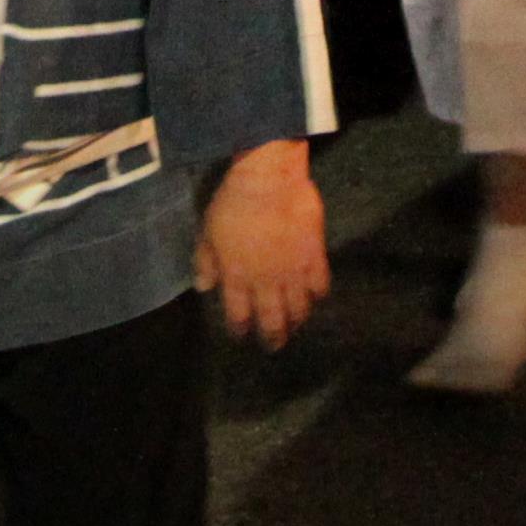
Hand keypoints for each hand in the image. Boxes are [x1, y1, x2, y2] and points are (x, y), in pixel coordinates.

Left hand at [196, 141, 328, 346]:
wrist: (268, 179)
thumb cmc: (233, 203)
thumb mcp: (208, 232)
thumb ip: (206, 262)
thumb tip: (204, 287)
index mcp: (237, 278)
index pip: (238, 315)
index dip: (240, 328)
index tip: (241, 334)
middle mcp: (266, 282)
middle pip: (272, 320)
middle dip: (273, 337)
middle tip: (274, 345)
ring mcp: (292, 272)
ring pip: (299, 309)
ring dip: (297, 320)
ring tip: (296, 324)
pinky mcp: (314, 256)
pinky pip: (321, 285)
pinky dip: (318, 294)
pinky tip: (317, 295)